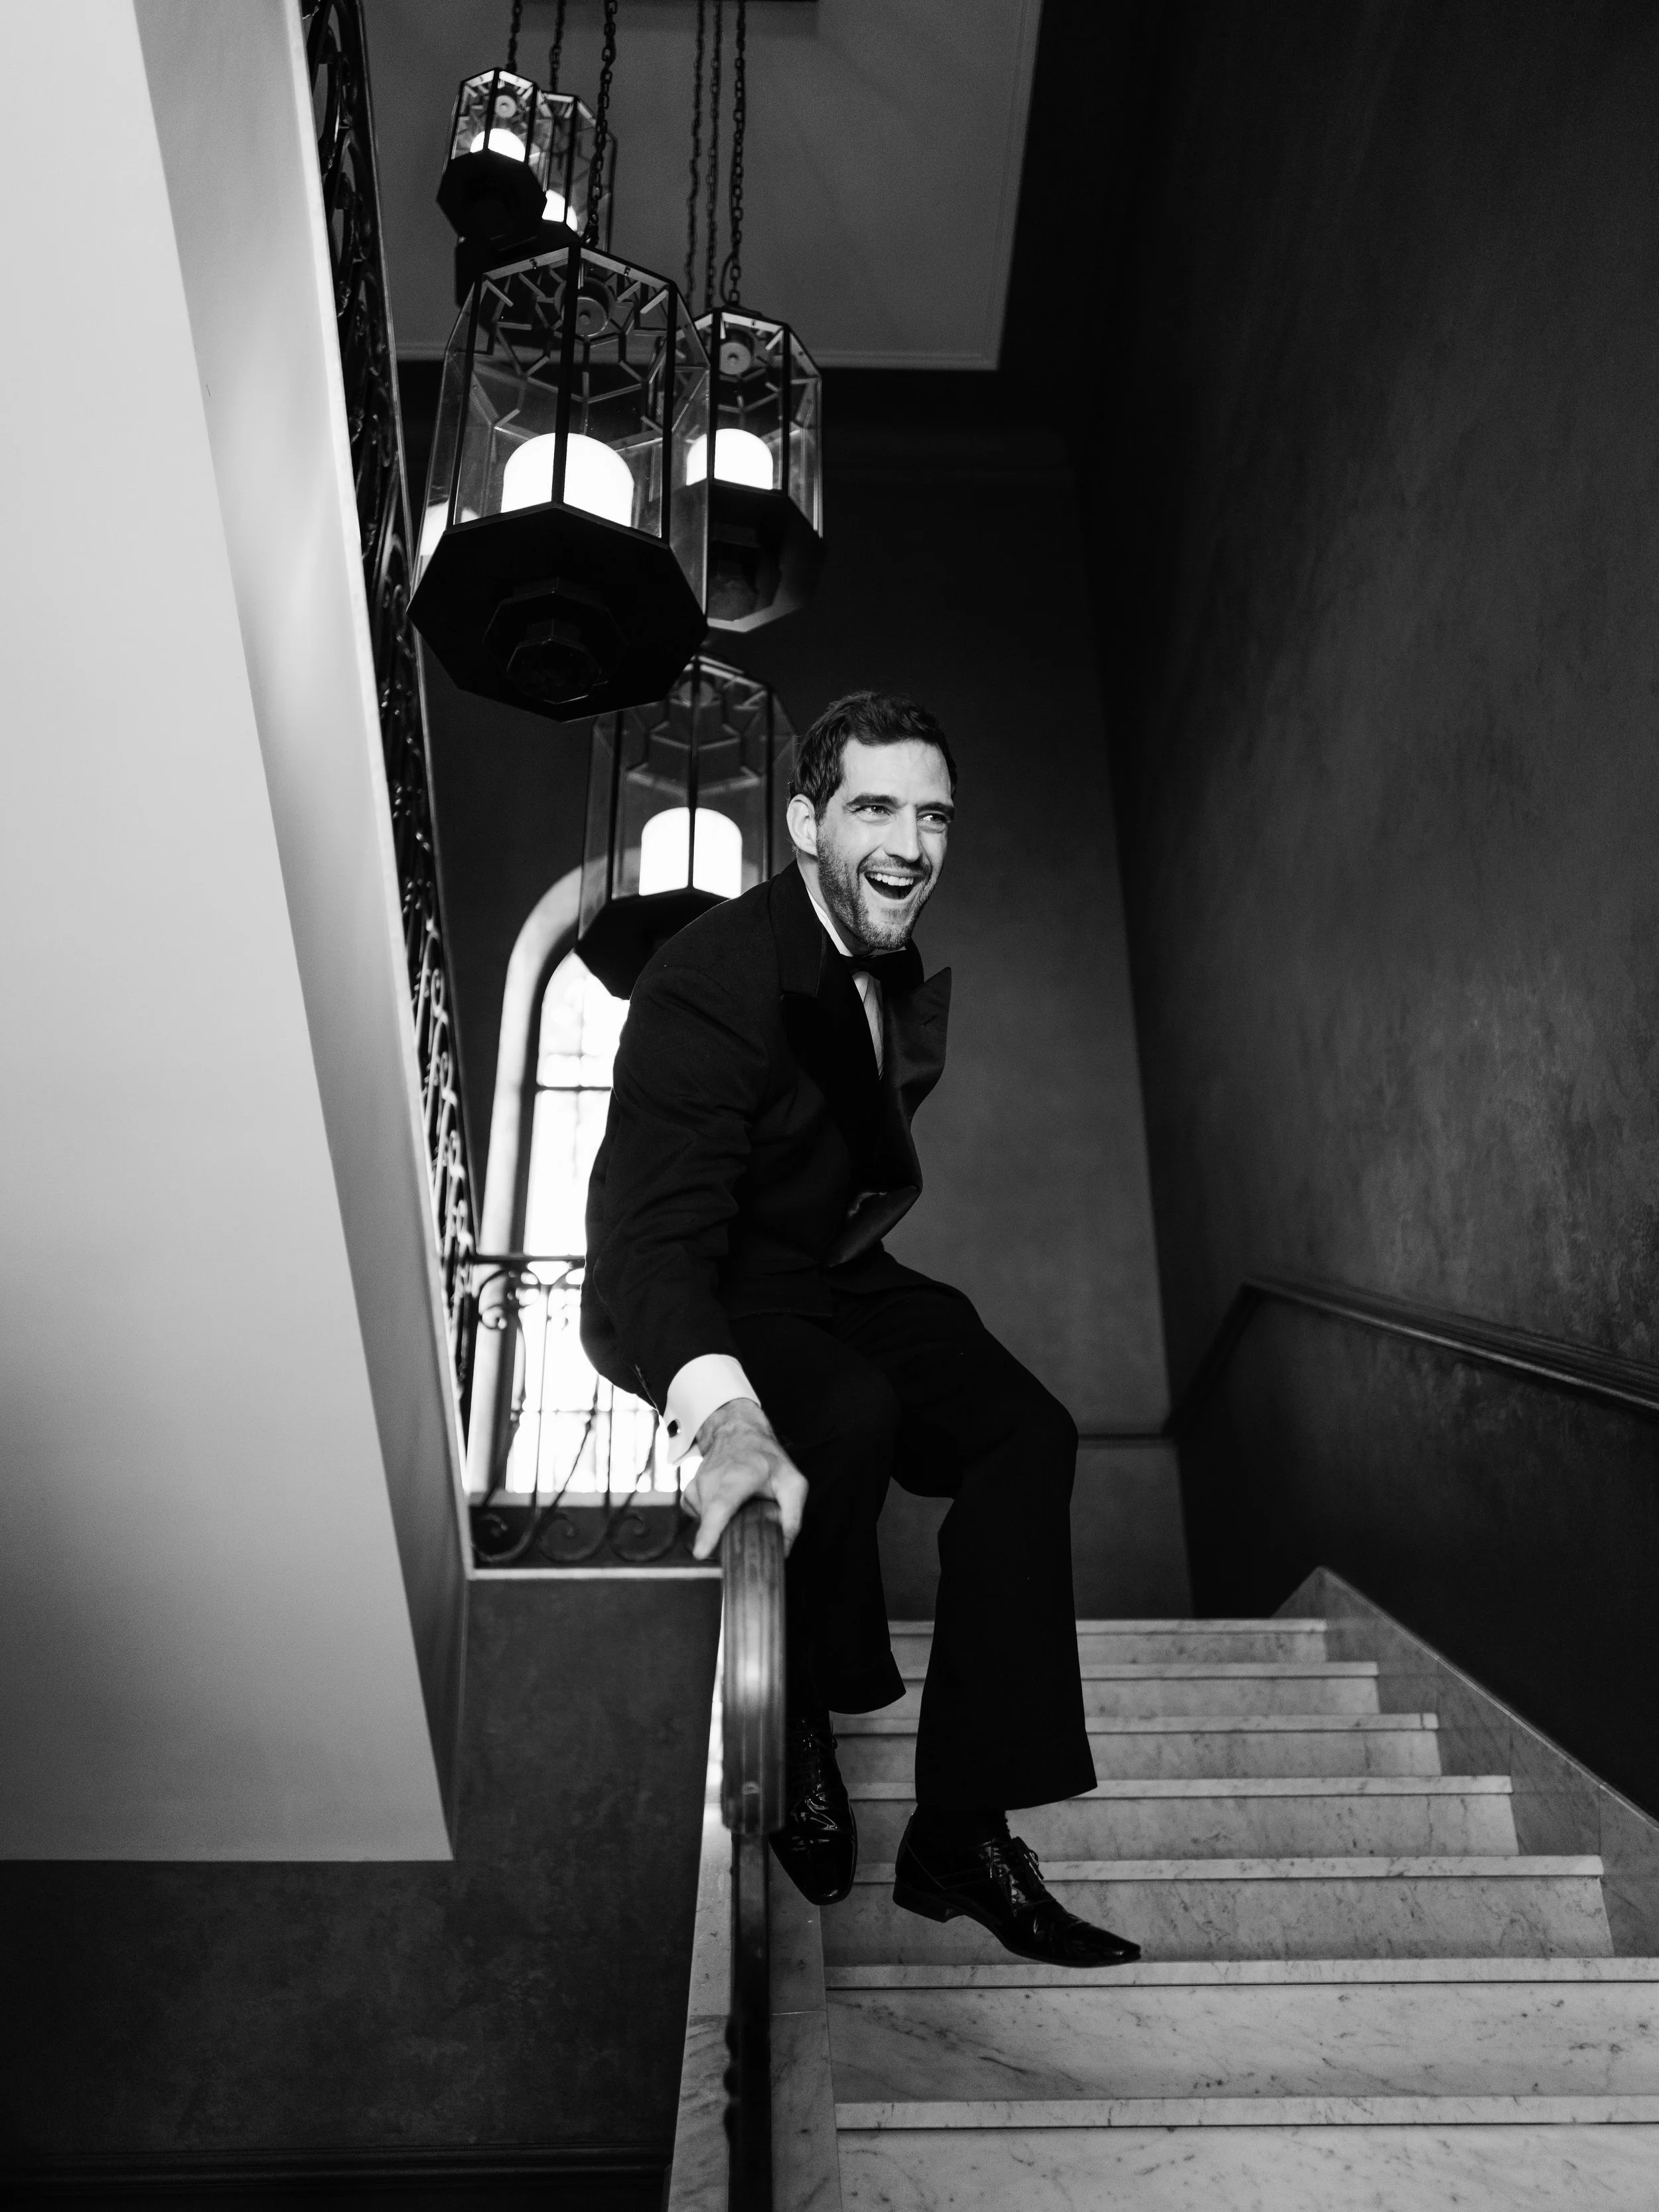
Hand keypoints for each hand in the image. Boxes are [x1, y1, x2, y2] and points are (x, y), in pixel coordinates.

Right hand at [682, 1398, 807, 1560]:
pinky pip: (697, 1517)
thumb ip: (792, 1517)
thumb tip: (783, 1550)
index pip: (721, 1505)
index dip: (710, 1530)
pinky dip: (710, 1519)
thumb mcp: (792, 1483)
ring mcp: (698, 1484)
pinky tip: (724, 1507)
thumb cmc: (766, 1459)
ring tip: (738, 1508)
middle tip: (745, 1528)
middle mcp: (714, 1479)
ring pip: (705, 1522)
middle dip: (726, 1537)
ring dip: (722, 1525)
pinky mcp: (690, 1491)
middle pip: (712, 1521)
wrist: (738, 1432)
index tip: (701, 1552)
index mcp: (740, 1476)